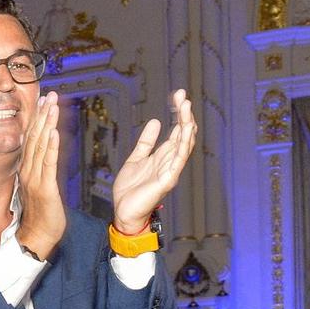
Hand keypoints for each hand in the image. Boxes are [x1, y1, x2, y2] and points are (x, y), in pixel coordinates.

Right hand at [13, 90, 65, 260]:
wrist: (37, 237)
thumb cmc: (41, 214)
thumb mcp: (38, 186)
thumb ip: (39, 168)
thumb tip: (43, 153)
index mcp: (26, 169)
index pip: (30, 139)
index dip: (36, 119)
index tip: (41, 101)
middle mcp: (28, 171)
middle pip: (33, 138)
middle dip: (41, 115)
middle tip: (48, 95)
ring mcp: (35, 179)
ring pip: (40, 147)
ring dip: (46, 125)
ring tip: (51, 107)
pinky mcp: (45, 189)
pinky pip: (47, 164)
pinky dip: (50, 147)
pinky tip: (53, 133)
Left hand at [111, 89, 197, 233]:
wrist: (123, 212)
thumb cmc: (130, 191)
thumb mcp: (136, 159)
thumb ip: (146, 142)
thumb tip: (155, 121)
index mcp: (163, 156)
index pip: (176, 131)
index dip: (178, 114)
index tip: (178, 96)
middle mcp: (170, 162)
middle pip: (183, 135)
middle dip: (184, 115)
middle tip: (182, 96)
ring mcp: (170, 171)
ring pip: (184, 146)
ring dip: (186, 127)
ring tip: (186, 109)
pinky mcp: (166, 181)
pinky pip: (177, 162)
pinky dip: (181, 147)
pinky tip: (184, 133)